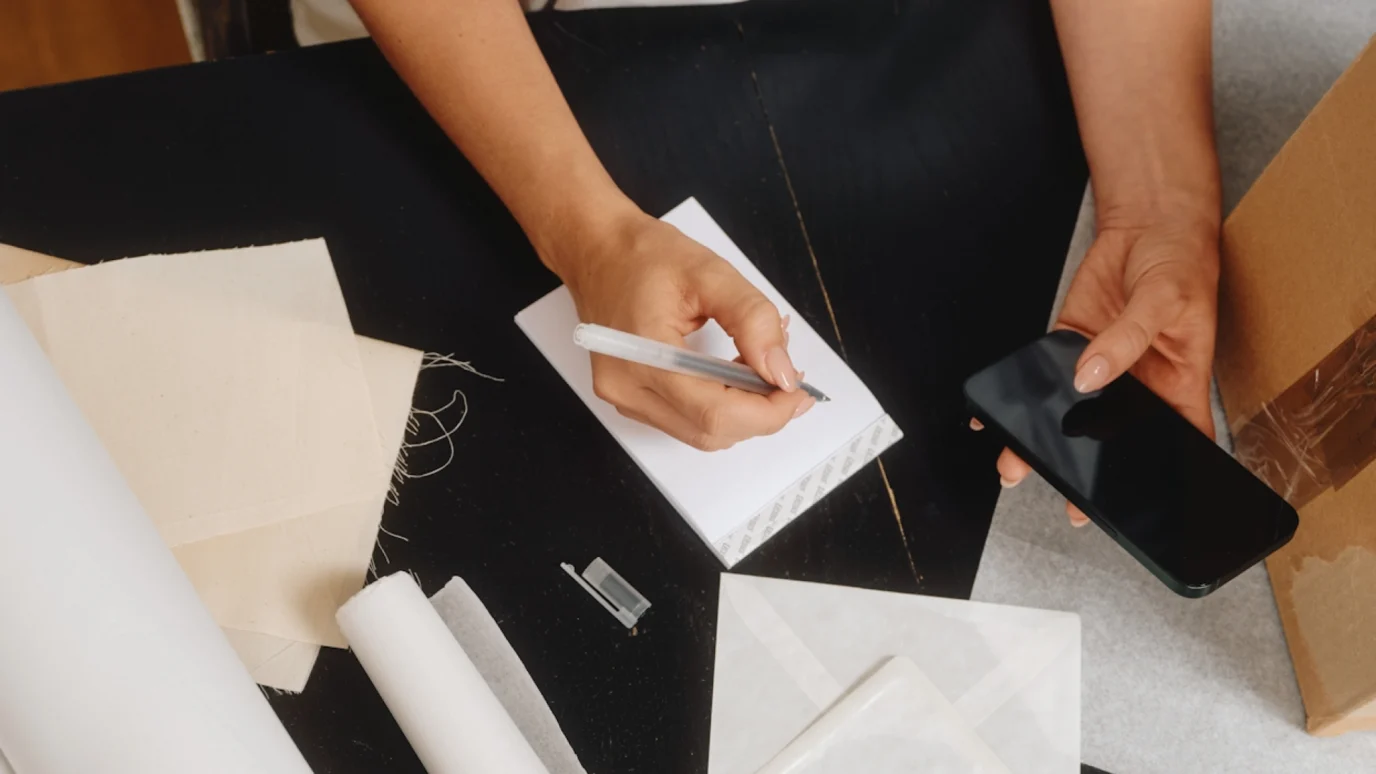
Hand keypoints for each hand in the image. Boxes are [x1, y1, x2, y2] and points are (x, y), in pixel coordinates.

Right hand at [557, 212, 814, 449]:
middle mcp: (628, 389)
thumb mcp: (711, 274)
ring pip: (701, 433)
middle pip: (710, 431)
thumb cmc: (646, 256)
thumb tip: (782, 372)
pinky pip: (685, 421)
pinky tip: (731, 374)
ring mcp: (624, 399)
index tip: (798, 389)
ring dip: (741, 411)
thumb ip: (753, 321)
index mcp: (643, 358)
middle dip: (760, 413)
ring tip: (758, 368)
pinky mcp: (629, 400)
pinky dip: (719, 407)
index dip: (767, 412)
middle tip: (786, 376)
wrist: (598, 251)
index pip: (715, 413)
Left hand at [977, 214, 1219, 524]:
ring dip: (1046, 439)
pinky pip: (1044, 377)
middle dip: (1090, 469)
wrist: (1148, 224)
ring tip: (1019, 464)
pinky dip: (1023, 396)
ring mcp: (1100, 366)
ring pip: (1072, 414)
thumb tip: (1089, 375)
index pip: (1177, 442)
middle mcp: (1137, 385)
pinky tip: (1001, 414)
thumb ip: (1126, 340)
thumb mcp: (1165, 301)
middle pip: (1113, 437)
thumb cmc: (1180, 264)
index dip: (1162, 477)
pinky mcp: (1070, 345)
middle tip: (1070, 501)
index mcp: (1178, 385)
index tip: (1139, 507)